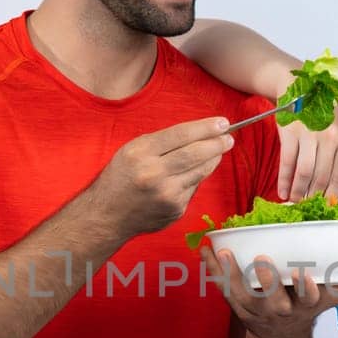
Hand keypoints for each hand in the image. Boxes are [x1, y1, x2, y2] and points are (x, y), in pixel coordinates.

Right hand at [90, 117, 233, 237]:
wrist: (108, 215)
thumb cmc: (121, 177)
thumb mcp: (132, 150)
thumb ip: (162, 142)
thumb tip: (200, 134)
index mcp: (141, 153)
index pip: (181, 135)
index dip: (205, 128)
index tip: (222, 123)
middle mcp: (154, 174)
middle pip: (195, 153)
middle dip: (217, 143)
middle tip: (229, 137)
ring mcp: (166, 194)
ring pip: (200, 171)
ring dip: (213, 159)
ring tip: (219, 150)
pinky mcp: (175, 209)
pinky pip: (193, 187)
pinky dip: (197, 178)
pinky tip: (193, 173)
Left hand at [201, 246, 337, 337]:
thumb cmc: (306, 308)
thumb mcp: (331, 299)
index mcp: (305, 308)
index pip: (310, 300)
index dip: (307, 290)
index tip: (306, 276)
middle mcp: (280, 312)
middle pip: (273, 299)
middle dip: (267, 281)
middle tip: (262, 260)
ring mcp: (256, 311)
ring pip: (241, 294)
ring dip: (231, 273)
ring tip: (223, 251)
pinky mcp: (237, 307)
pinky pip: (221, 288)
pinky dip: (212, 269)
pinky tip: (204, 248)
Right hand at [277, 105, 337, 199]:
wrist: (302, 88)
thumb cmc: (322, 114)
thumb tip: (335, 190)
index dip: (333, 195)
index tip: (327, 207)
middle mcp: (331, 137)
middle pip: (321, 178)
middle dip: (314, 197)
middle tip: (308, 206)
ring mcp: (310, 134)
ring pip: (304, 174)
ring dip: (298, 192)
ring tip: (295, 201)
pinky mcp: (290, 132)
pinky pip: (287, 164)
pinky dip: (284, 181)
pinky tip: (283, 191)